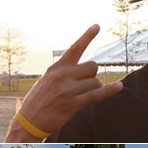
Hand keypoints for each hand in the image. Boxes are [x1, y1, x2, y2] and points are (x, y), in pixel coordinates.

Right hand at [4, 24, 123, 141]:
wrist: (29, 121)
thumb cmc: (38, 101)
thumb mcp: (46, 81)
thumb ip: (62, 72)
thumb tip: (84, 69)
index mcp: (56, 68)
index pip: (74, 49)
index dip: (87, 36)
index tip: (97, 26)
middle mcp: (62, 76)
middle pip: (92, 67)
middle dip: (92, 75)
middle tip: (82, 85)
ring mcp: (68, 90)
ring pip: (95, 82)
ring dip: (93, 89)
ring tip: (79, 97)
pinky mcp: (73, 103)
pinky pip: (96, 95)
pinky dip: (109, 91)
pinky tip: (119, 86)